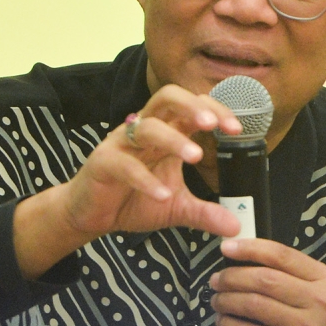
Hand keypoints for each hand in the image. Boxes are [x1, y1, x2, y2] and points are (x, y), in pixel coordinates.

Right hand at [13, 85, 241, 278]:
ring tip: (196, 157)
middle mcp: (144, 130)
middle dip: (192, 106)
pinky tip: (161, 194)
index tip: (236, 129)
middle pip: (167, 97)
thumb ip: (205, 214)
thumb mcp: (176, 208)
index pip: (192, 107)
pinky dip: (144, 179)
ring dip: (173, 139)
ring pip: (147, 127)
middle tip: (213, 125)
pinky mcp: (103, 163)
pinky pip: (124, 164)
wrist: (90, 214)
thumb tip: (236, 227)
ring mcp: (122, 144)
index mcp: (166, 132)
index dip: (215, 111)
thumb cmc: (133, 199)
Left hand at [211, 238, 325, 325]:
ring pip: (253, 304)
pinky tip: (223, 322)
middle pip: (264, 279)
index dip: (250, 248)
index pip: (282, 255)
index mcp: (325, 280)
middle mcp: (318, 301)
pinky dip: (230, 325)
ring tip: (217, 300)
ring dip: (227, 300)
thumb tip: (246, 258)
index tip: (226, 248)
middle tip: (216, 280)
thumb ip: (293, 276)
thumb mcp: (321, 294)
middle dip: (232, 277)